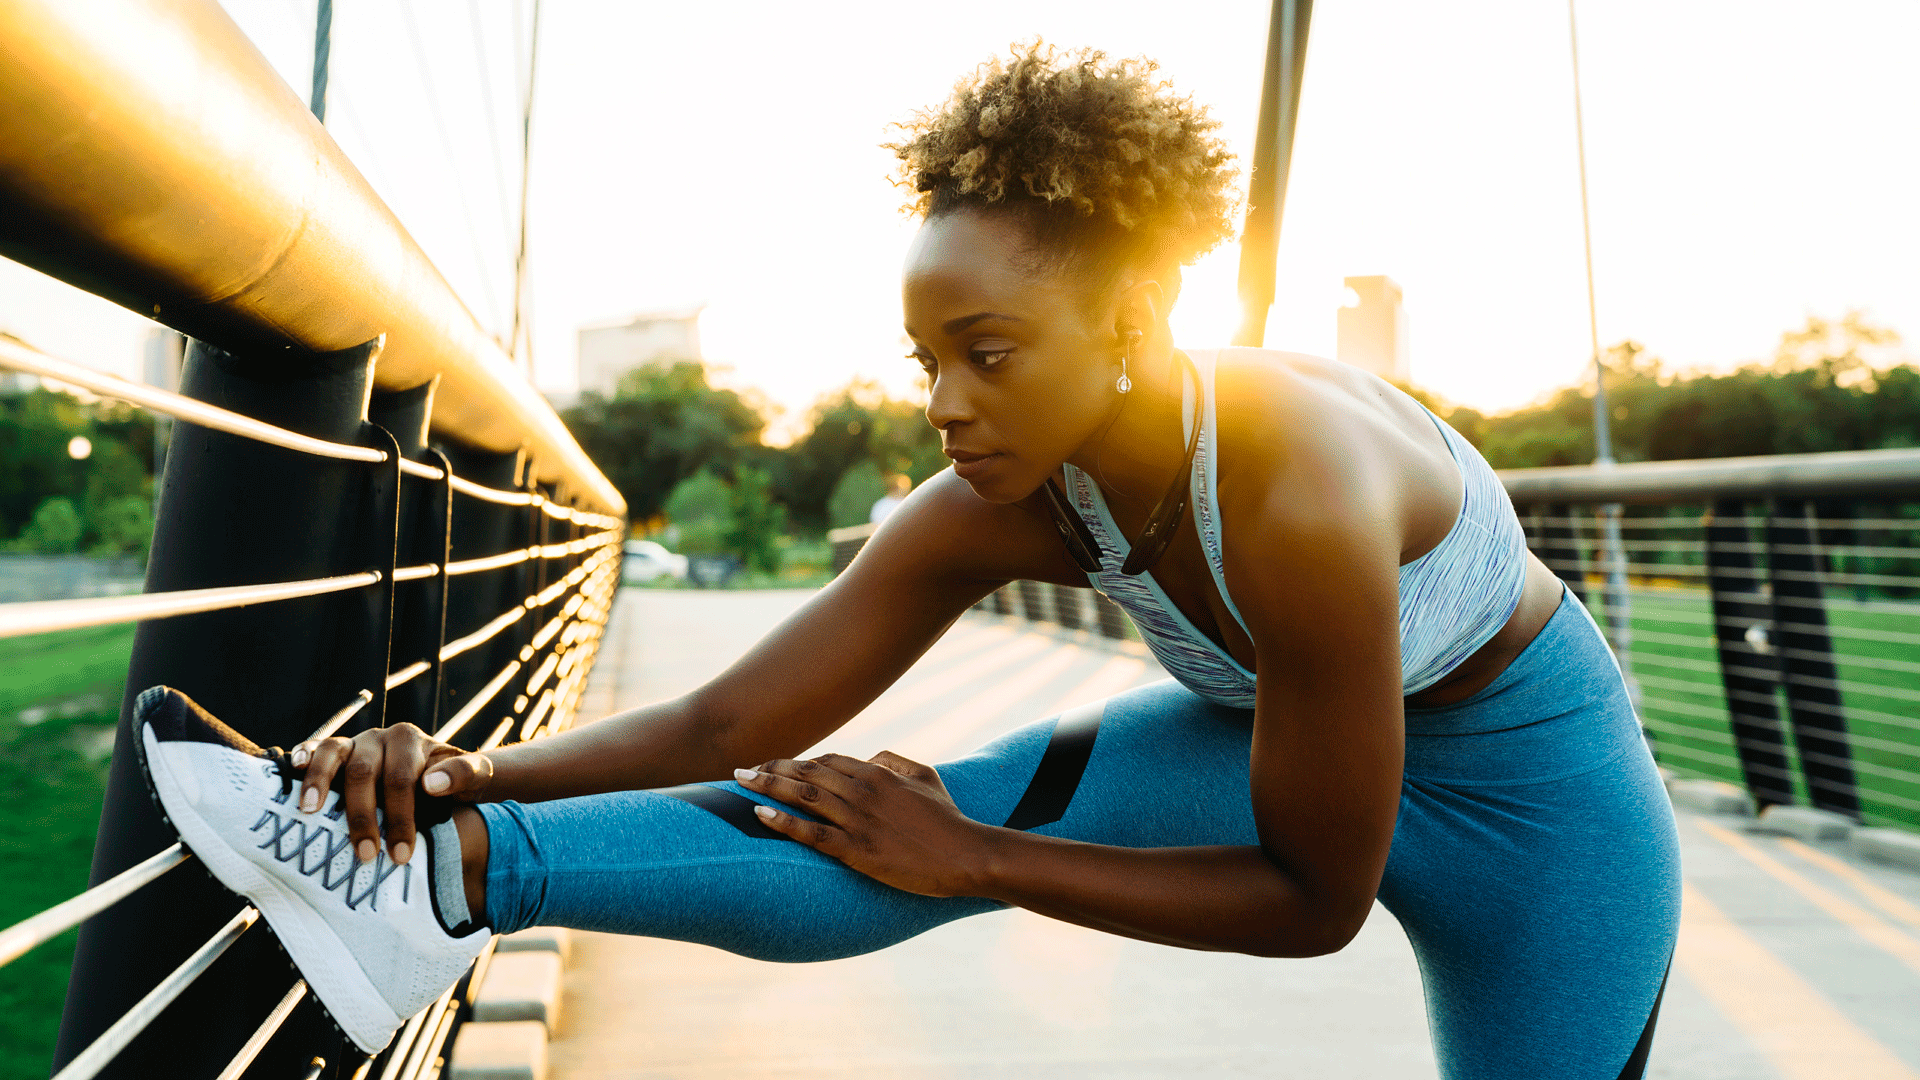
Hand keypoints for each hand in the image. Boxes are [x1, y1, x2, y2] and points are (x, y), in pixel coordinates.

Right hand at [292, 723, 493, 866]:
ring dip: (319, 783)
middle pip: (364, 772)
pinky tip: (293, 768)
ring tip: (310, 812)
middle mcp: (379, 738)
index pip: (402, 779)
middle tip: (366, 856)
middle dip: (363, 817)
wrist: (445, 772)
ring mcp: (354, 742)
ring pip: (332, 754)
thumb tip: (433, 785)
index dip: (401, 817)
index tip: (401, 855)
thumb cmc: (455, 781)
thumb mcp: (475, 776)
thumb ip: (464, 775)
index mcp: (410, 741)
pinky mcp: (335, 752)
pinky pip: (316, 749)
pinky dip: (303, 757)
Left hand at [734, 751, 992, 897]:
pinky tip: (761, 815)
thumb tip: (871, 758)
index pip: (826, 761)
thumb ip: (896, 761)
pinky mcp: (858, 849)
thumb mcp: (926, 777)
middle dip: (771, 769)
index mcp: (878, 773)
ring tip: (741, 782)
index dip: (796, 763)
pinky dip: (784, 822)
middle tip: (742, 771)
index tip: (775, 768)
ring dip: (767, 787)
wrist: (966, 855)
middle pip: (806, 773)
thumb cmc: (948, 819)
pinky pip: (812, 834)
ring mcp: (859, 820)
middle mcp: (863, 790)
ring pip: (803, 797)